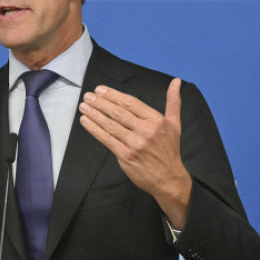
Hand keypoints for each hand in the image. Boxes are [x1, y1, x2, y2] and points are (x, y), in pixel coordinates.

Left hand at [78, 77, 191, 227]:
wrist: (168, 178)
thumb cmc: (169, 149)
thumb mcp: (175, 124)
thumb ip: (173, 102)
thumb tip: (176, 81)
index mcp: (157, 120)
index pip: (131, 103)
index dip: (113, 95)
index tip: (100, 90)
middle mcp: (146, 130)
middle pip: (118, 112)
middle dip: (100, 102)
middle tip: (87, 96)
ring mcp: (135, 144)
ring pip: (111, 125)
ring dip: (94, 114)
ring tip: (83, 107)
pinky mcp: (126, 156)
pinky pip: (107, 139)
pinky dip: (94, 129)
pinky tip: (85, 121)